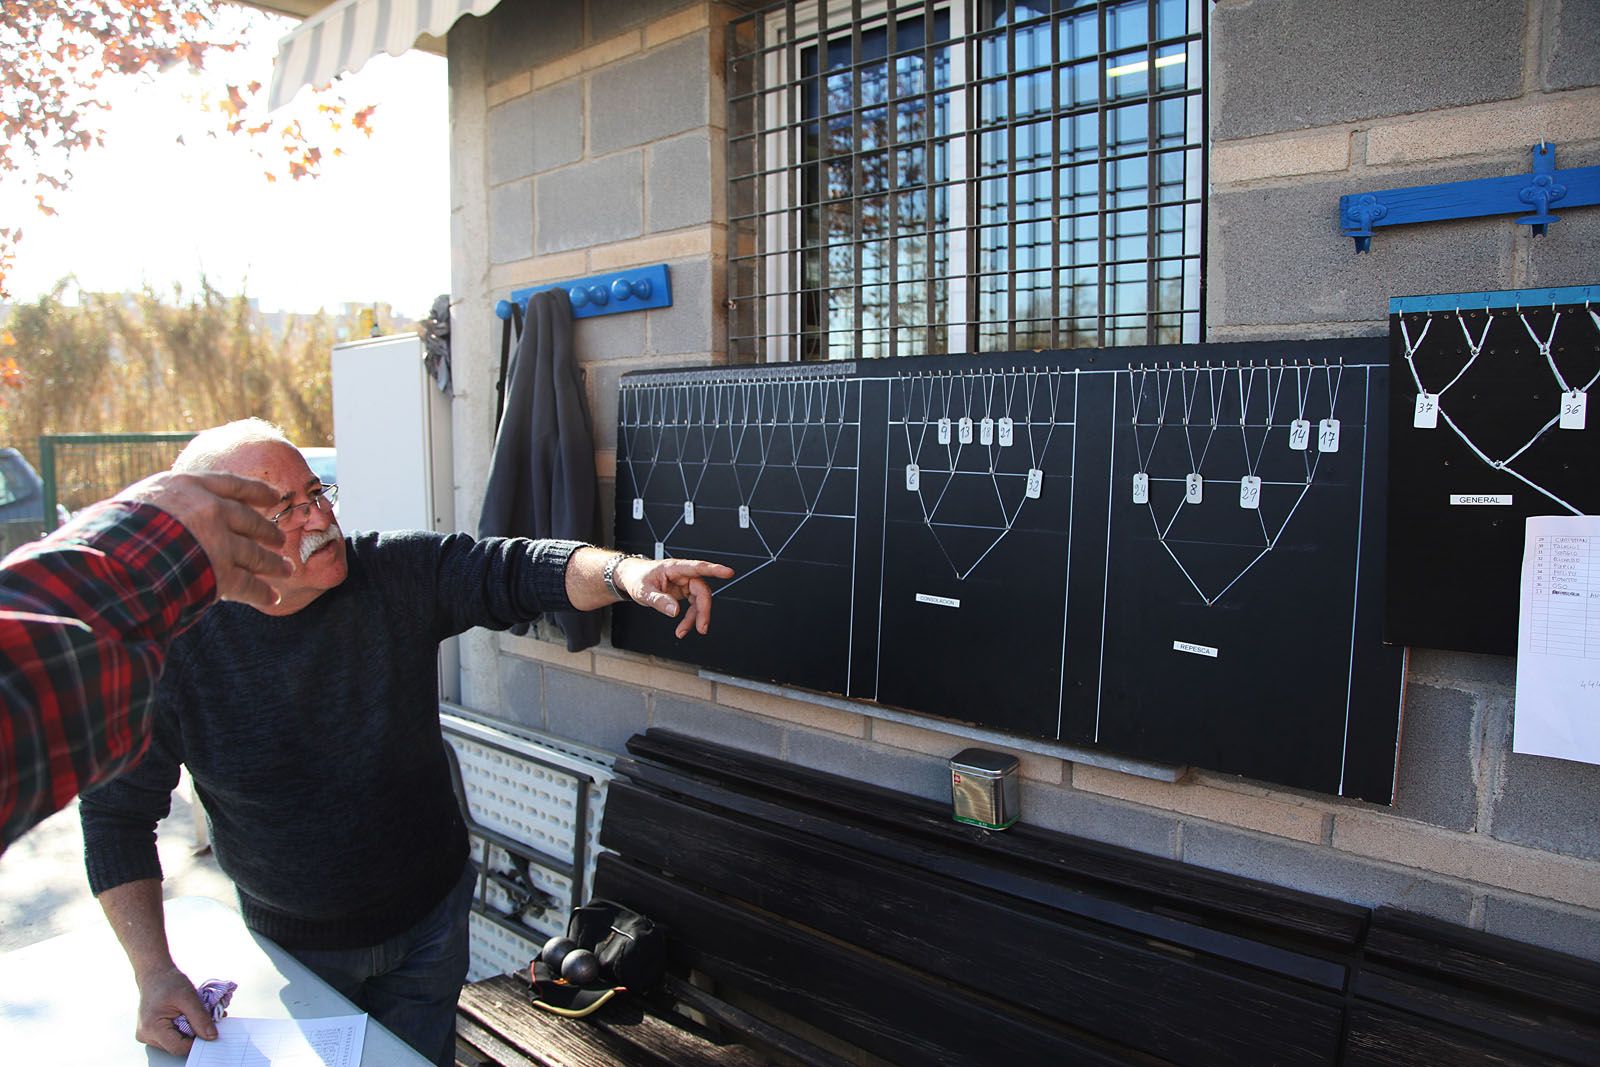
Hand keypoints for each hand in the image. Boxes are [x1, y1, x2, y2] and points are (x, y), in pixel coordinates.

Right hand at [116, 471, 290, 608]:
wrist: (112, 558)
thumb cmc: (110, 530)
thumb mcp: (135, 502)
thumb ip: (159, 505)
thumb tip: (156, 511)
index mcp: (188, 487)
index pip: (230, 484)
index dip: (256, 491)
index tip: (274, 496)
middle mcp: (210, 510)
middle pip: (249, 520)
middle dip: (267, 531)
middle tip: (280, 538)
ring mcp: (219, 541)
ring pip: (255, 553)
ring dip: (273, 563)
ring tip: (286, 569)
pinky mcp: (220, 572)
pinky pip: (248, 585)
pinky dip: (262, 593)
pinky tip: (273, 597)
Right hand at [133, 966, 214, 1053]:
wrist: (155, 974)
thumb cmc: (167, 981)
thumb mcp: (188, 997)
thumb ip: (200, 1018)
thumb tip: (211, 1036)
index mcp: (152, 1028)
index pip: (178, 1047)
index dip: (197, 1042)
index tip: (211, 1033)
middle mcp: (147, 1035)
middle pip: (177, 1046)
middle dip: (195, 1034)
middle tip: (207, 1020)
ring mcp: (148, 1034)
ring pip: (175, 1041)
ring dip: (190, 1031)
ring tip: (195, 1014)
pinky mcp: (152, 1032)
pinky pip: (172, 1036)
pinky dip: (184, 1028)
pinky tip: (188, 1016)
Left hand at [616, 557, 734, 637]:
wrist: (631, 578)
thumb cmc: (637, 579)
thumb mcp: (643, 591)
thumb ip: (659, 601)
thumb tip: (675, 611)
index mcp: (674, 568)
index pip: (697, 567)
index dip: (714, 570)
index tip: (729, 572)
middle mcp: (683, 574)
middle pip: (702, 590)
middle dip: (703, 610)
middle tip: (702, 628)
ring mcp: (684, 583)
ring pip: (699, 601)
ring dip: (695, 617)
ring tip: (682, 632)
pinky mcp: (684, 591)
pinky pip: (693, 605)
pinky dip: (690, 618)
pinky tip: (683, 627)